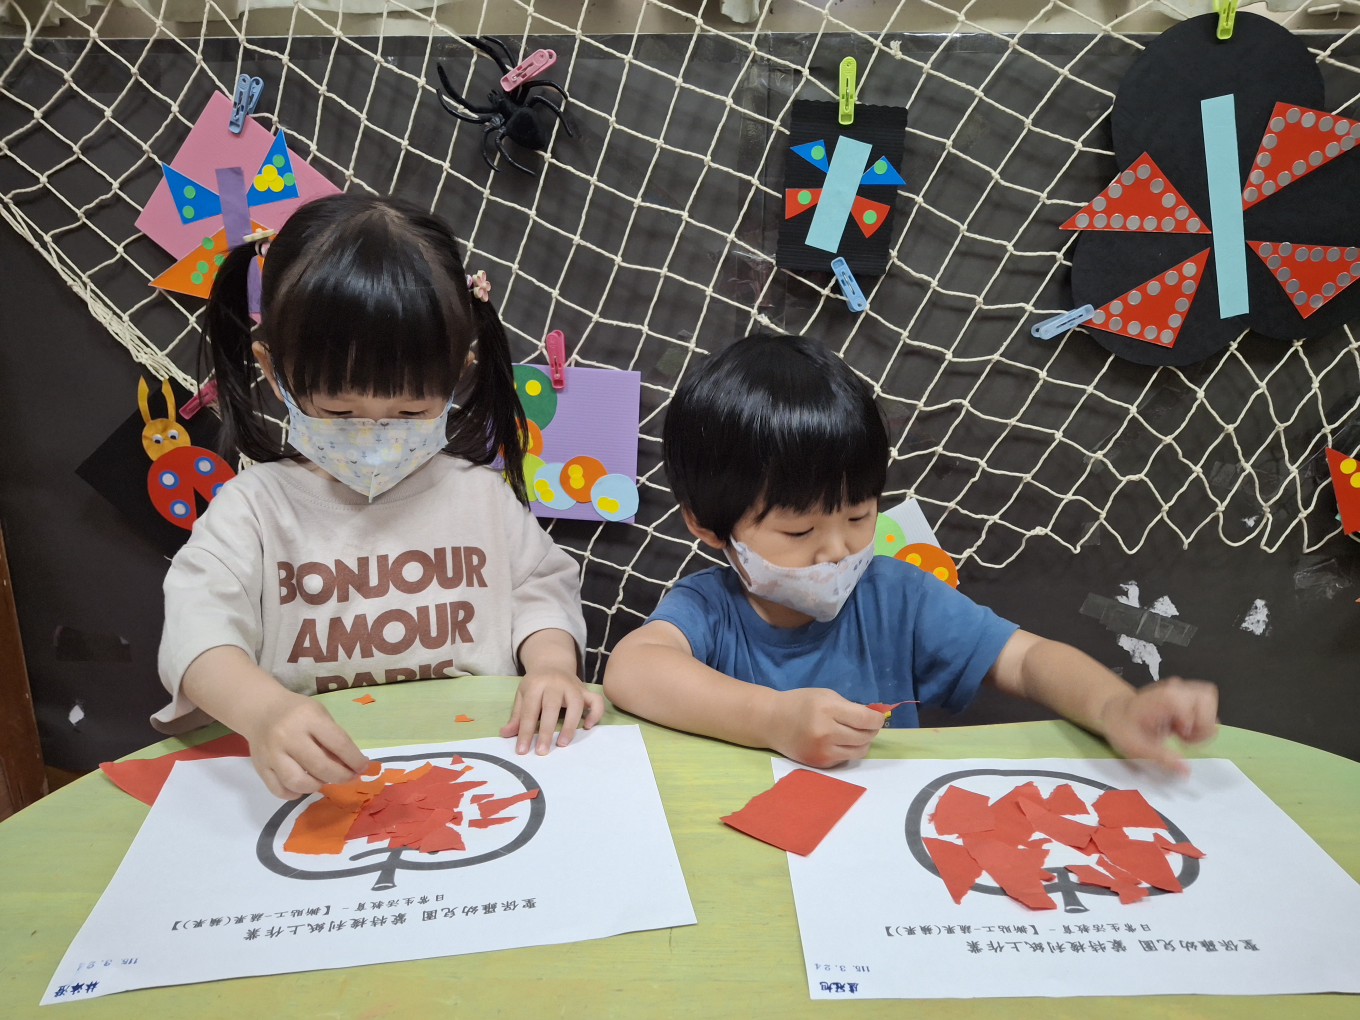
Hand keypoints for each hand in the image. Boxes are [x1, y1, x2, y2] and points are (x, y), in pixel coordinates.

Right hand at [238, 687, 370, 798]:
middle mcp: (288, 736)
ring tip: (324, 780)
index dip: (354, 759)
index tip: (364, 767)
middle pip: (319, 766)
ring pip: (298, 782)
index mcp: (308, 718)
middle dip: (341, 776)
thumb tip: (353, 766)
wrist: (261, 710)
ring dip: (317, 786)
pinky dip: (295, 793)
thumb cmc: (297, 712)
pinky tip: (304, 786)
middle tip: (349, 777)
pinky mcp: (260, 767)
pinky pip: (279, 790)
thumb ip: (334, 738)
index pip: (338, 743)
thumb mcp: (320, 715)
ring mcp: (271, 754)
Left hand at [501, 670, 605, 754]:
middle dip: (546, 732)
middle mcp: (556, 684)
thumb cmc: (536, 684)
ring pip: (576, 705)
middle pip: (552, 708)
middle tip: (542, 752)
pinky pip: (596, 701)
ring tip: (562, 744)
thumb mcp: (522, 695)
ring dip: (570, 725)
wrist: (552, 664)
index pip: (530, 711)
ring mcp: (573, 686)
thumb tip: (505, 735)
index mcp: (536, 684)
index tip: (522, 751)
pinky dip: (595, 714)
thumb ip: (516, 716)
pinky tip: (587, 727)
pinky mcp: (586, 691)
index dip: (526, 732)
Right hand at [767, 688, 884, 767]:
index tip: (878, 717)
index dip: (877, 719)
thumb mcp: (825, 695)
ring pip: (859, 751)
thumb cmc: (800, 704)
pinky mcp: (820, 763)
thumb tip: (874, 718)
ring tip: (855, 734)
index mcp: (827, 710)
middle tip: (867, 725)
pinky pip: (845, 759)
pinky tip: (839, 742)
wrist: (771, 721)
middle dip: (871, 730)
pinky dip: (848, 750)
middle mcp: (826, 732)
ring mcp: (822, 750)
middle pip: (865, 737)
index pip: (865, 719)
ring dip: (863, 742)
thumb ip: (850, 706)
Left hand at [1098, 676, 1218, 775]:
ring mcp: (1181, 688)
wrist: (1115, 713)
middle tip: (1184, 737)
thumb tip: (1187, 772)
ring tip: (1183, 733)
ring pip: (1208, 700)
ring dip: (1203, 721)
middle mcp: (1177, 688)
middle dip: (1203, 723)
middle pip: (1208, 699)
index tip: (1180, 737)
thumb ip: (1163, 759)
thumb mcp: (1138, 748)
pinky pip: (1204, 703)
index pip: (1199, 706)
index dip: (1195, 727)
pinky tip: (1183, 728)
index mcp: (1167, 698)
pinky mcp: (1184, 693)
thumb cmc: (1124, 729)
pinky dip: (1200, 718)